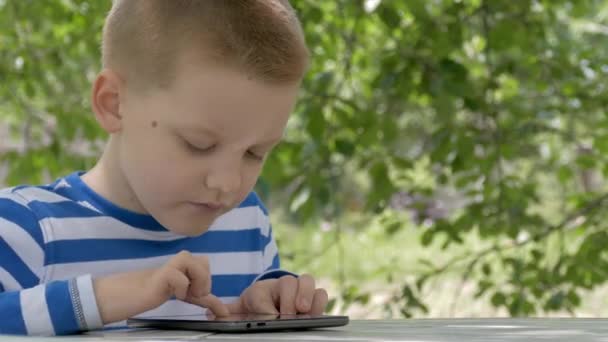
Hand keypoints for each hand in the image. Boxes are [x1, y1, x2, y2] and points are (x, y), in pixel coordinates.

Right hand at [94, 251, 228, 323]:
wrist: (124, 295)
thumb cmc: (151, 293)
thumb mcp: (183, 295)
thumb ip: (200, 298)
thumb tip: (223, 311)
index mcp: (185, 265)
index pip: (206, 268)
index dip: (212, 290)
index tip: (220, 311)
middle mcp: (179, 262)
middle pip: (205, 261)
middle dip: (204, 281)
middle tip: (193, 296)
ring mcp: (170, 266)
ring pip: (196, 263)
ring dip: (197, 281)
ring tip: (186, 294)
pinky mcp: (162, 274)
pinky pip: (180, 277)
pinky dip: (182, 288)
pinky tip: (173, 295)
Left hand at [227, 274, 327, 314]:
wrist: (271, 303)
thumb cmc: (257, 306)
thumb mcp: (241, 310)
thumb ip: (228, 313)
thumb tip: (210, 313)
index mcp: (261, 290)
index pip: (261, 294)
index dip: (265, 306)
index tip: (269, 316)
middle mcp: (281, 285)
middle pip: (288, 281)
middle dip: (290, 297)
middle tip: (290, 312)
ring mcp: (299, 290)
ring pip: (307, 282)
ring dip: (306, 296)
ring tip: (303, 311)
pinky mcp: (314, 299)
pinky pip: (321, 293)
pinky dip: (319, 302)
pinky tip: (314, 314)